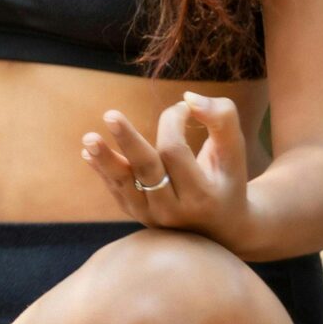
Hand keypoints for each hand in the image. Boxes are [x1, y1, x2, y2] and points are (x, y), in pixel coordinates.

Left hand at [80, 91, 252, 248]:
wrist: (223, 226)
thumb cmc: (228, 177)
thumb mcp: (234, 150)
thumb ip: (221, 119)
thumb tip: (188, 97)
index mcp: (202, 196)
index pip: (175, 152)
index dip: (173, 122)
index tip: (181, 107)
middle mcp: (175, 211)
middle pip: (147, 170)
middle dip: (129, 141)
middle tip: (110, 114)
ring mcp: (153, 217)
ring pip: (125, 185)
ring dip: (105, 160)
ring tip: (88, 138)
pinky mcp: (137, 215)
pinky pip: (117, 190)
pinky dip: (103, 171)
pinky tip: (88, 152)